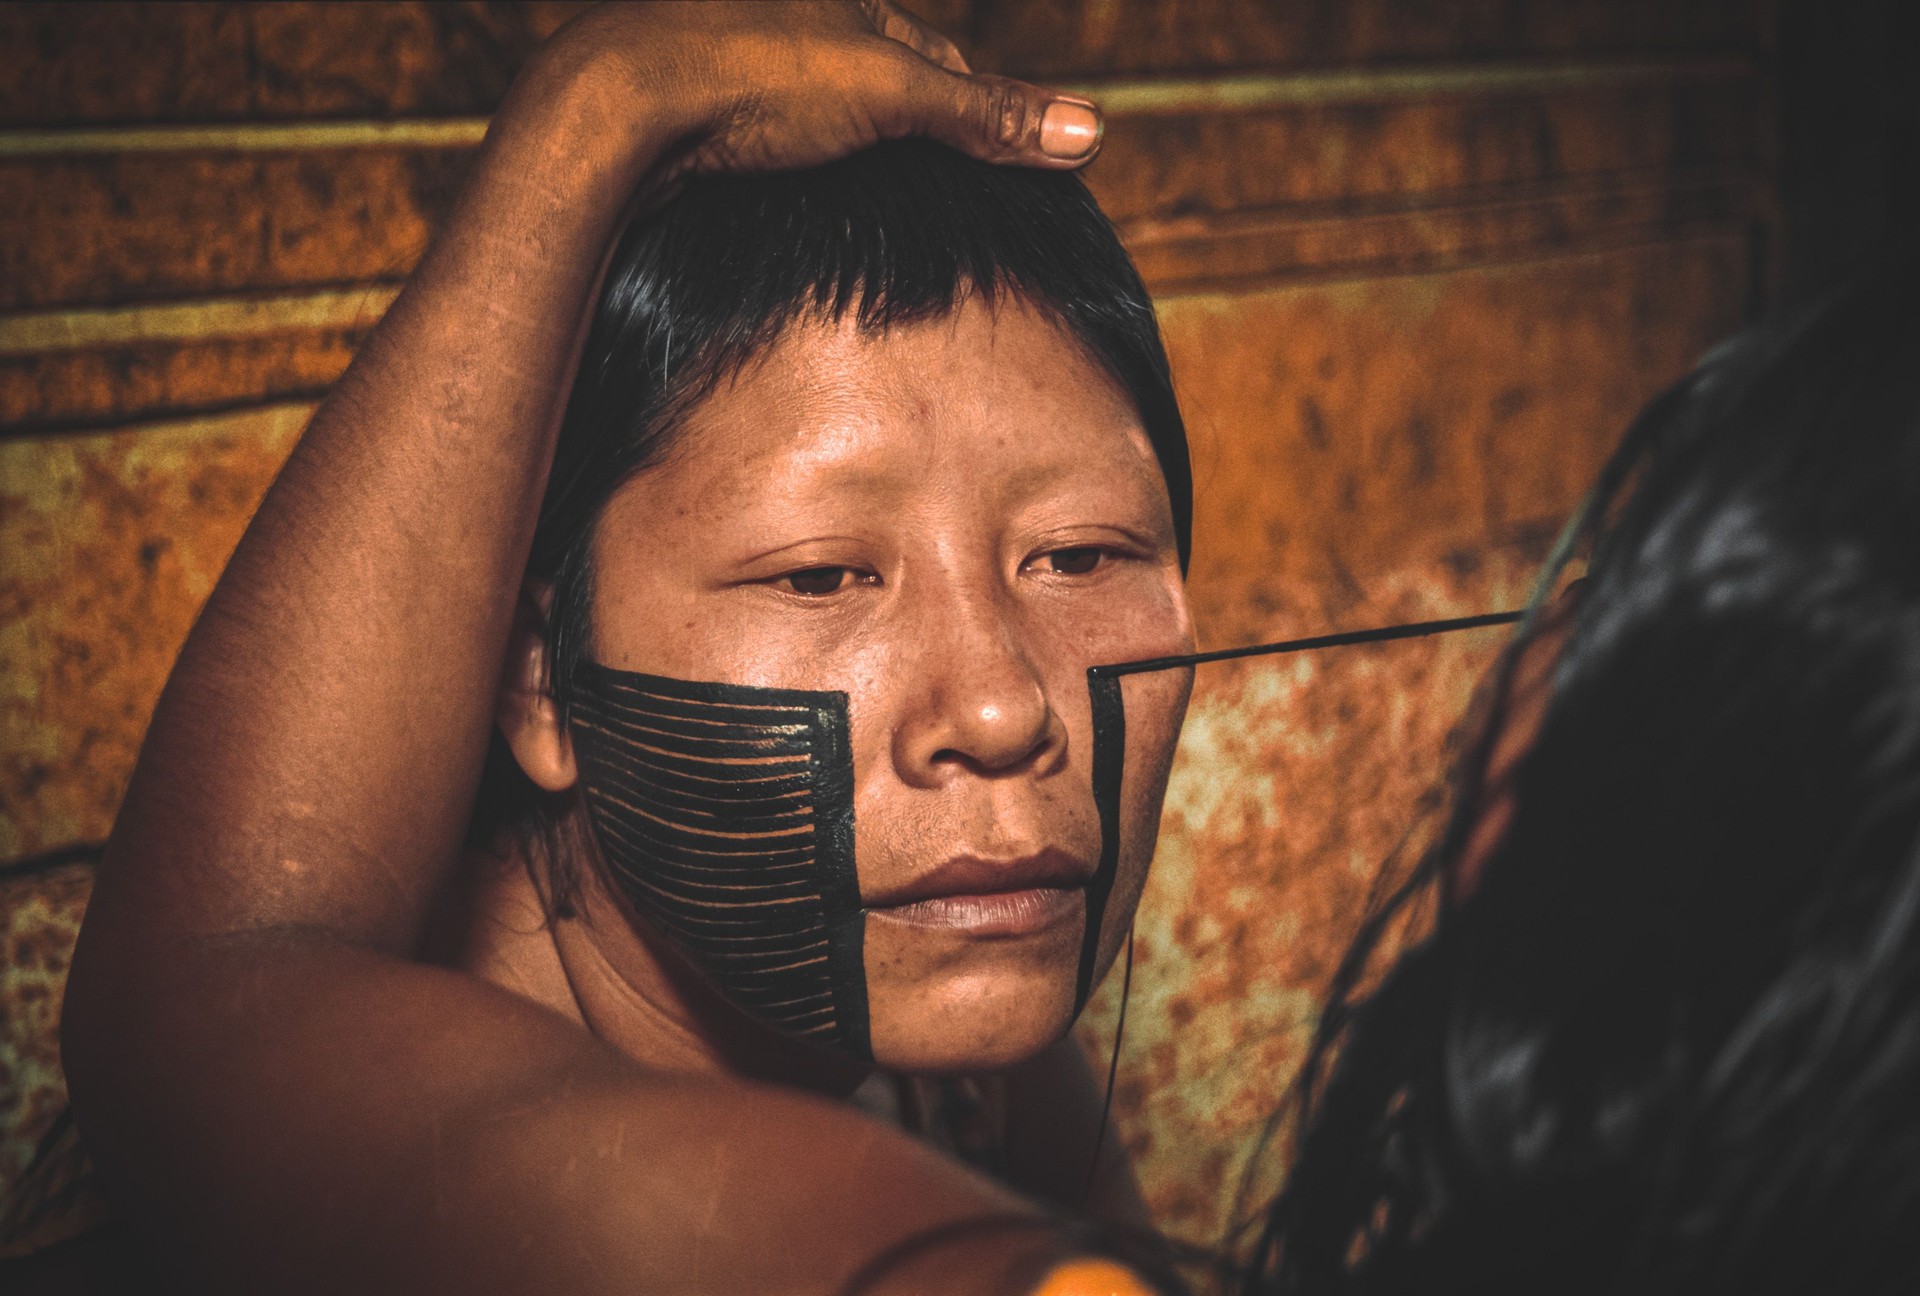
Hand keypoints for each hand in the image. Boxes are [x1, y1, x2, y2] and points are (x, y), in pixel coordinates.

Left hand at [518, 0, 1102, 196]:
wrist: (615, 107)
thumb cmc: (749, 76)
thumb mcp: (888, 91)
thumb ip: (986, 114)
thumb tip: (1093, 132)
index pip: (932, 53)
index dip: (974, 106)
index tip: (1010, 156)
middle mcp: (784, 15)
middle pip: (873, 78)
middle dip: (910, 128)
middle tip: (949, 188)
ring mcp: (734, 59)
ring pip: (814, 113)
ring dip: (846, 156)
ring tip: (879, 211)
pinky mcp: (692, 111)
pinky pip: (764, 142)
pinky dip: (793, 176)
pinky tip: (798, 215)